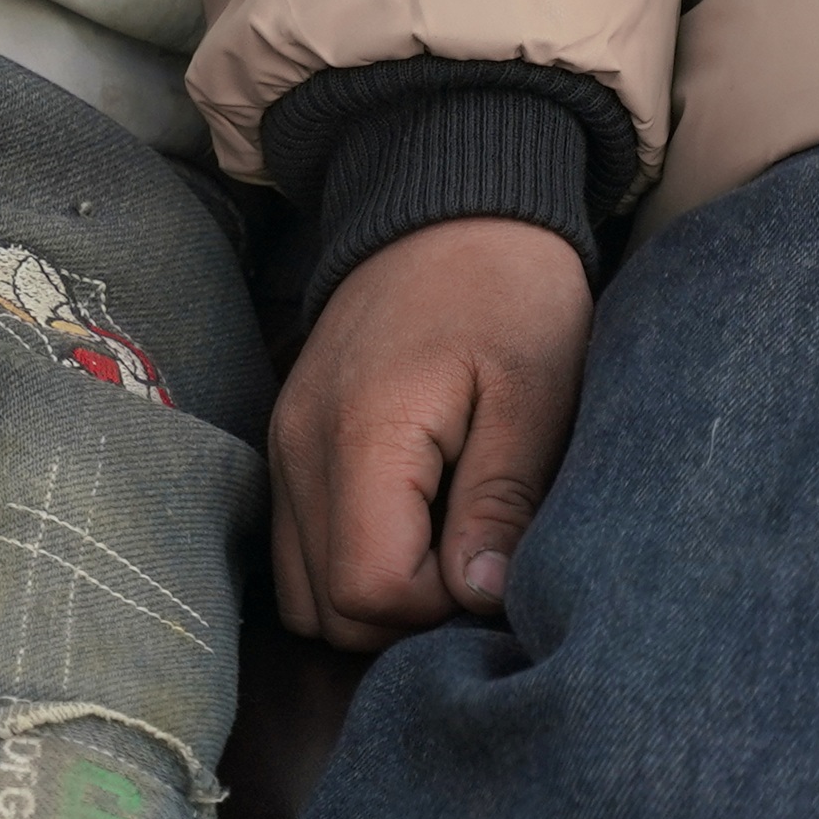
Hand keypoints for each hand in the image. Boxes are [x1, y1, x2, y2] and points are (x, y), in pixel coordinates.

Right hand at [266, 215, 592, 645]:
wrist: (452, 205)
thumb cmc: (509, 290)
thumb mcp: (535, 390)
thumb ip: (500, 499)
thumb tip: (479, 598)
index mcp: (361, 434)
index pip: (369, 590)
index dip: (437, 605)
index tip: (495, 561)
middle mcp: (298, 449)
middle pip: (327, 609)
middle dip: (408, 613)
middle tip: (479, 559)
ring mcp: (284, 449)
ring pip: (304, 595)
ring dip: (376, 597)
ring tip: (450, 543)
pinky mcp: (288, 446)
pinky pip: (300, 550)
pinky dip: (350, 563)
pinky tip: (416, 526)